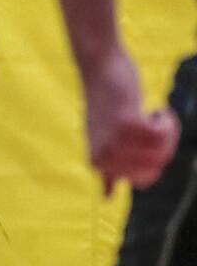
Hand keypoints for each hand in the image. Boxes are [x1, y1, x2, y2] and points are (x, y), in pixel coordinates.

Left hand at [82, 52, 180, 193]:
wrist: (101, 68)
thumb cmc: (106, 103)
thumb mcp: (103, 140)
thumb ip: (107, 167)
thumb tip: (105, 198)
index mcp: (98, 163)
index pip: (142, 181)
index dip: (156, 161)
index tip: (148, 139)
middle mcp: (103, 157)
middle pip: (155, 169)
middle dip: (165, 147)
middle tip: (155, 125)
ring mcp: (114, 141)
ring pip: (162, 152)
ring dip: (168, 132)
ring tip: (154, 116)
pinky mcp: (126, 124)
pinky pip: (163, 135)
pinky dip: (167, 121)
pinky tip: (156, 109)